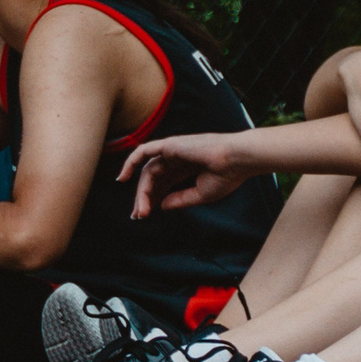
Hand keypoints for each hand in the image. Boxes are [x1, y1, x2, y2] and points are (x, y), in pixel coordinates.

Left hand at [118, 132, 248, 216]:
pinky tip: (123, 178)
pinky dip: (130, 162)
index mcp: (188, 167)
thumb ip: (180, 199)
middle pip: (153, 178)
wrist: (238, 160)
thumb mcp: (201, 194)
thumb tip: (160, 205)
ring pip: (148, 171)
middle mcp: (178, 157)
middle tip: (139, 216)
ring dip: (141, 191)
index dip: (153, 198)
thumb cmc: (227, 176)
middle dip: (145, 197)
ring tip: (140, 210)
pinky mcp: (169, 145)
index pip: (164, 183)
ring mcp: (173, 150)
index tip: (146, 215)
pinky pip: (143, 151)